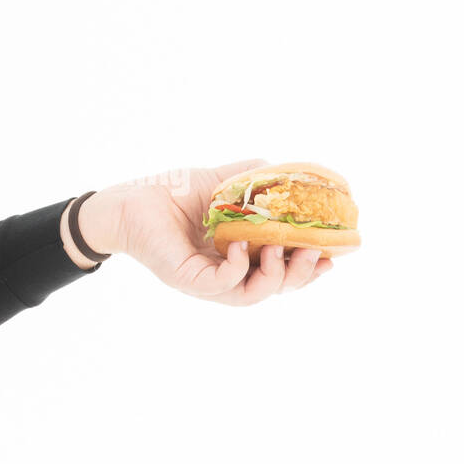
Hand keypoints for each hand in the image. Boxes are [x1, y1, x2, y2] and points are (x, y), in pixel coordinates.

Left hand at [89, 160, 334, 305]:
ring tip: (281, 251)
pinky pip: (219, 285)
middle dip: (301, 276)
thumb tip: (281, 168)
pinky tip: (240, 249)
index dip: (309, 268)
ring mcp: (206, 281)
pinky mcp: (186, 279)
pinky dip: (236, 271)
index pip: (281, 271)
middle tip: (316, 256)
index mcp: (239, 256)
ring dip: (274, 277)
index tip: (333, 255)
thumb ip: (249, 178)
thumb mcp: (218, 183)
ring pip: (251, 295)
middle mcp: (226, 274)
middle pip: (274, 289)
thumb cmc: (170, 192)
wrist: (129, 198)